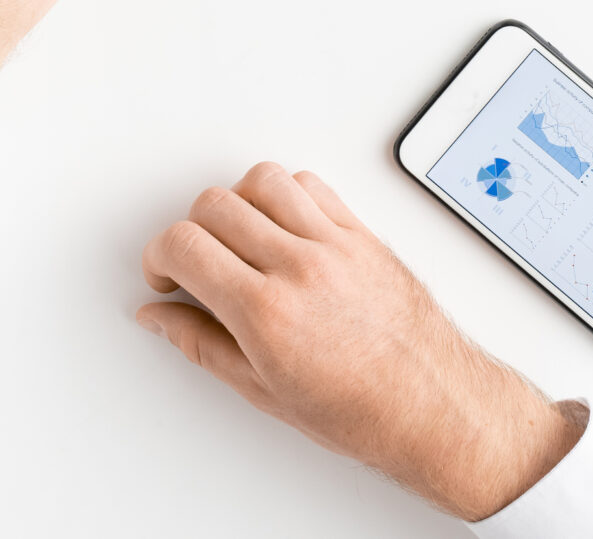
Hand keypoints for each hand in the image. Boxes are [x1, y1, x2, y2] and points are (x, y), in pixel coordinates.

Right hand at [138, 162, 581, 520]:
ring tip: (240, 241)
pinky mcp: (362, 233)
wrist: (432, 405)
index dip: (159, 256)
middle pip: (215, 205)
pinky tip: (282, 226)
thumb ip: (202, 344)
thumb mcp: (263, 391)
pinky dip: (285, 195)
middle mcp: (300, 268)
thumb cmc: (360, 411)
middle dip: (191, 231)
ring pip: (262, 180)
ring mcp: (335, 244)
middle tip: (196, 264)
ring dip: (237, 203)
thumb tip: (161, 317)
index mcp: (267, 313)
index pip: (185, 244)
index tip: (165, 273)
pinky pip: (311, 185)